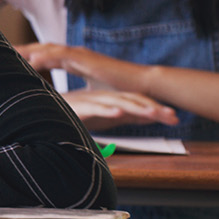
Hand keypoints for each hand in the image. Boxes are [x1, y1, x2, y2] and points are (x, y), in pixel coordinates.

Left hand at [16, 43, 150, 92]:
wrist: (141, 85)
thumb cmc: (118, 89)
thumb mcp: (90, 91)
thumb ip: (74, 93)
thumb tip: (61, 103)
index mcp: (74, 60)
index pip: (46, 55)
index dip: (27, 56)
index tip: (8, 57)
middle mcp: (75, 55)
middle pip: (43, 48)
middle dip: (22, 49)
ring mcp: (81, 55)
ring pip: (49, 49)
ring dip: (29, 50)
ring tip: (9, 52)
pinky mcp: (87, 60)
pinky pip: (63, 56)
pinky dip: (47, 57)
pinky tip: (33, 59)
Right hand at [60, 89, 178, 129]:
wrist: (45, 111)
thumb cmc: (73, 114)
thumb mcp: (104, 117)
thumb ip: (123, 117)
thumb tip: (148, 120)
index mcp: (110, 99)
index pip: (137, 102)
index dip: (156, 109)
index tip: (173, 118)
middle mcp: (103, 98)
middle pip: (132, 101)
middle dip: (154, 109)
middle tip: (173, 117)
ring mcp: (91, 102)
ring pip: (118, 103)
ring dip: (137, 108)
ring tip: (154, 115)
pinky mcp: (79, 107)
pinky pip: (95, 108)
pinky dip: (107, 110)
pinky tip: (118, 113)